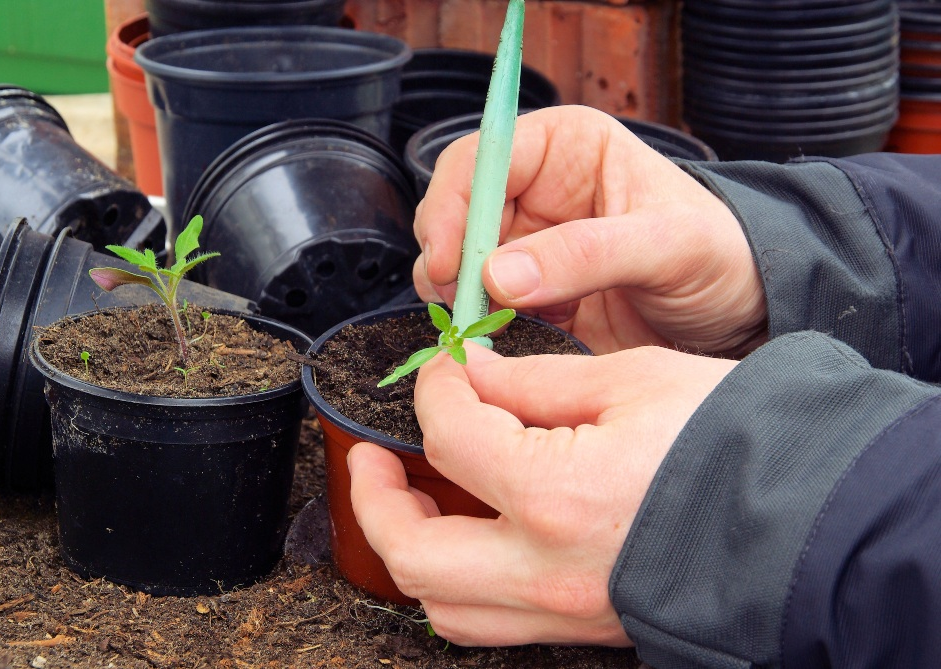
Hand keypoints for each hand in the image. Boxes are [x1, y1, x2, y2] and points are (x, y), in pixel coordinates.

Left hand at [347, 344, 736, 645]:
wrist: (813, 517)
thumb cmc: (736, 442)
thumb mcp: (629, 380)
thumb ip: (531, 383)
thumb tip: (471, 379)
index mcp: (555, 493)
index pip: (450, 434)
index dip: (434, 389)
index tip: (446, 369)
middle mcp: (547, 568)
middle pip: (412, 550)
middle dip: (375, 495)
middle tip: (372, 456)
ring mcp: (563, 610)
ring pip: (441, 602)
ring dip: (408, 547)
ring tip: (410, 497)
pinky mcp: (582, 625)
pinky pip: (489, 622)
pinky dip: (457, 581)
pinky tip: (466, 537)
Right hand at [413, 105, 766, 356]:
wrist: (742, 312)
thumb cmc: (720, 254)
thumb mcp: (668, 245)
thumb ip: (587, 254)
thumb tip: (501, 274)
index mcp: (566, 150)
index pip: (480, 159)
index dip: (452, 206)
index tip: (447, 260)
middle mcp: (537, 192)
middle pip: (456, 216)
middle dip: (448, 261)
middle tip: (461, 305)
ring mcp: (530, 246)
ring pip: (460, 265)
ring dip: (461, 298)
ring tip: (484, 327)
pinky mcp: (532, 295)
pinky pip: (484, 308)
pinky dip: (482, 326)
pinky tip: (502, 342)